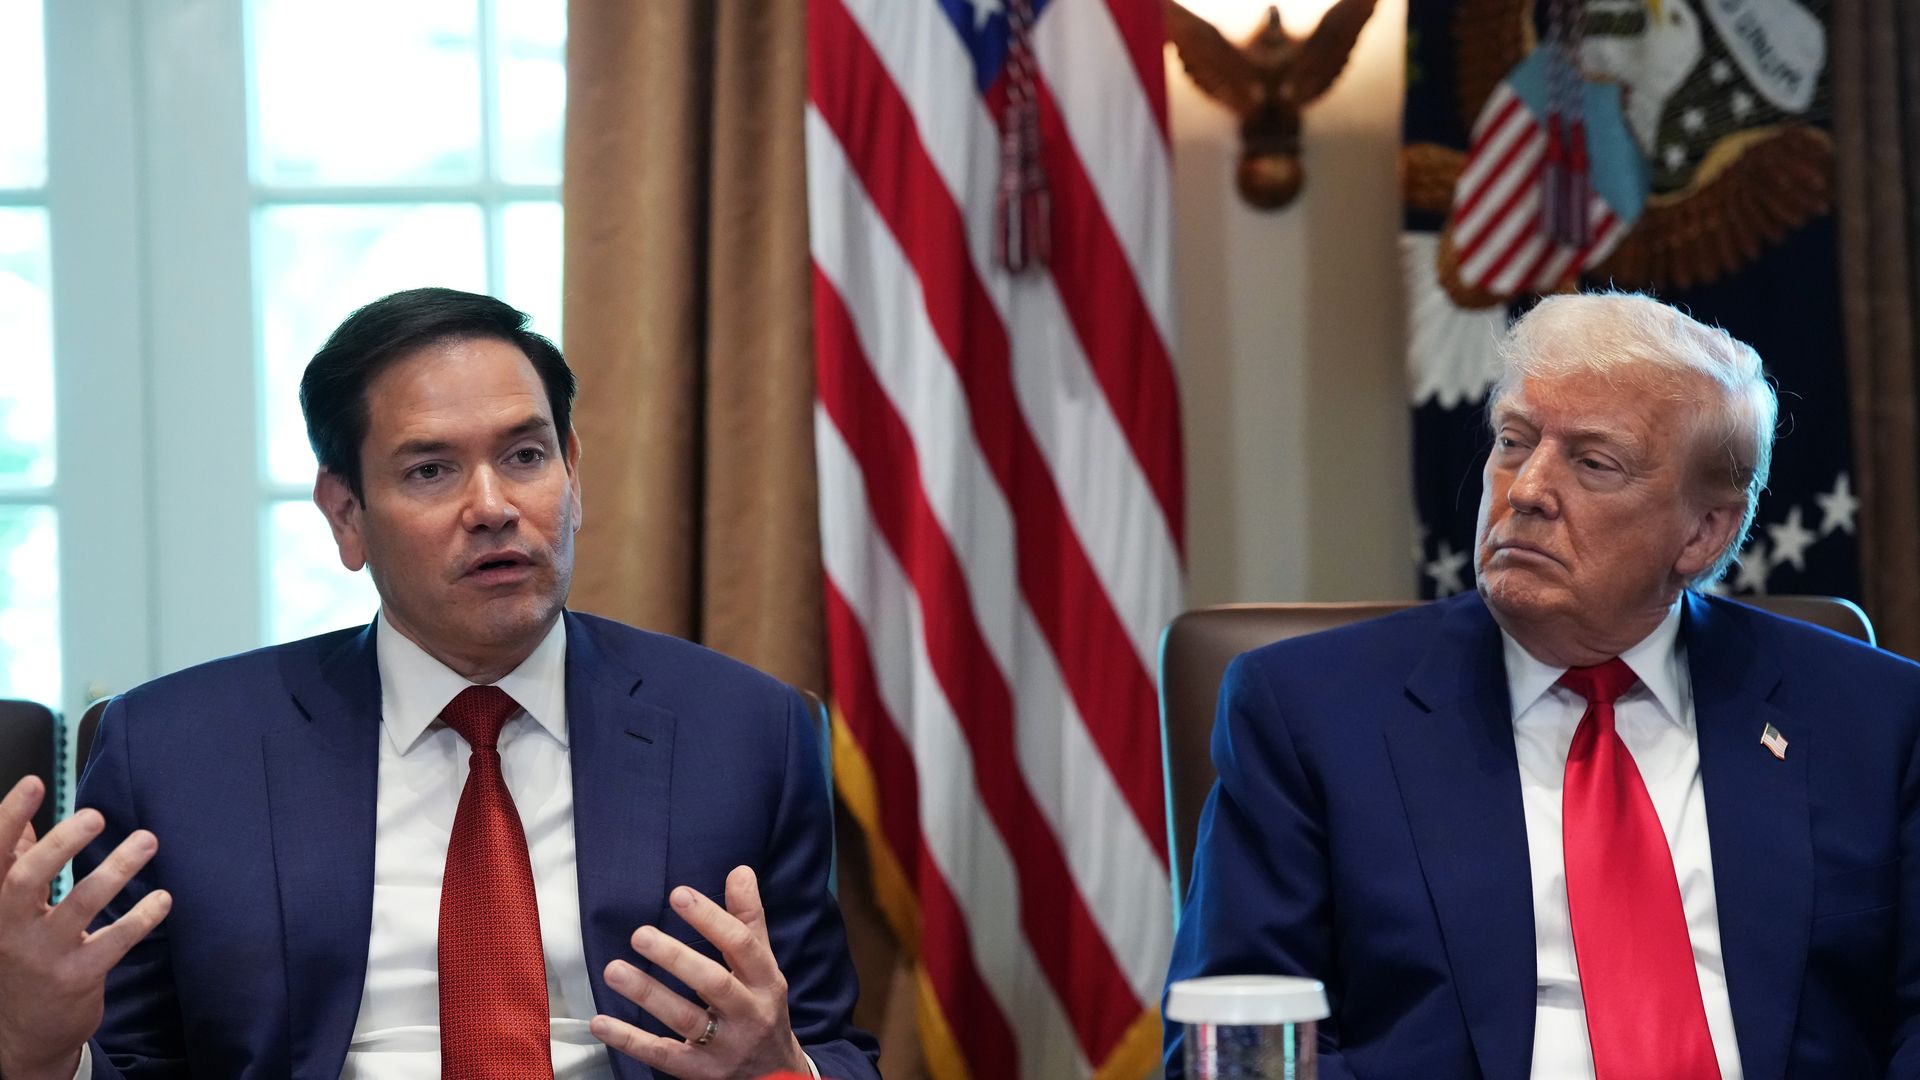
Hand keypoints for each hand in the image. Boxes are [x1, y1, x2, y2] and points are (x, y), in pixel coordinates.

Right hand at [0, 777, 170, 1079]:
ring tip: (146, 840)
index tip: (34, 782)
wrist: (20, 1033)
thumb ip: (13, 870)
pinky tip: (163, 898)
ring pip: (80, 904)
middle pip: (28, 878)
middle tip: (96, 815)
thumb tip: (20, 826)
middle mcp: (10, 928)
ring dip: (117, 868)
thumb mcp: (5, 916)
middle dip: (62, 843)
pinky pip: (114, 941)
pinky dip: (141, 917)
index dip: (9, 817)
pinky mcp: (77, 976)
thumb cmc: (18, 958)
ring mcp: (43, 954)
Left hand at [592, 865, 810, 1078]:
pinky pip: (662, 1055)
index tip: (679, 895)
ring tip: (614, 970)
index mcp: (766, 981)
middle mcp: (749, 1013)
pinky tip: (602, 1021)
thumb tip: (740, 871)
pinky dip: (630, 1039)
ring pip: (684, 1020)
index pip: (741, 945)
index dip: (711, 919)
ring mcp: (725, 1047)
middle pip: (714, 984)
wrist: (776, 1075)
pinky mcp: (700, 1072)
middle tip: (640, 934)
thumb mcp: (764, 967)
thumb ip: (748, 921)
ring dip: (648, 994)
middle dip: (676, 958)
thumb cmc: (762, 1008)